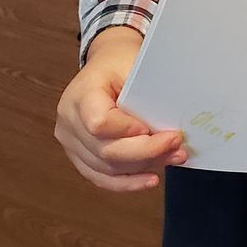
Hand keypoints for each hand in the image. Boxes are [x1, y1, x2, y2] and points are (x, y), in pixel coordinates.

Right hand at [54, 26, 187, 190]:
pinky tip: (150, 180)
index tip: (152, 127)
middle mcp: (69, 120)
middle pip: (105, 150)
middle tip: (177, 146)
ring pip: (107, 167)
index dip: (127, 130)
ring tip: (173, 158)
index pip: (99, 123)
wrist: (107, 63)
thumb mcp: (136, 67)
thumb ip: (147, 97)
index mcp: (81, 94)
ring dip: (143, 167)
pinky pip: (101, 177)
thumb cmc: (122, 64)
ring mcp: (71, 141)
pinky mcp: (79, 155)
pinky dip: (127, 183)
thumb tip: (170, 126)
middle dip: (146, 152)